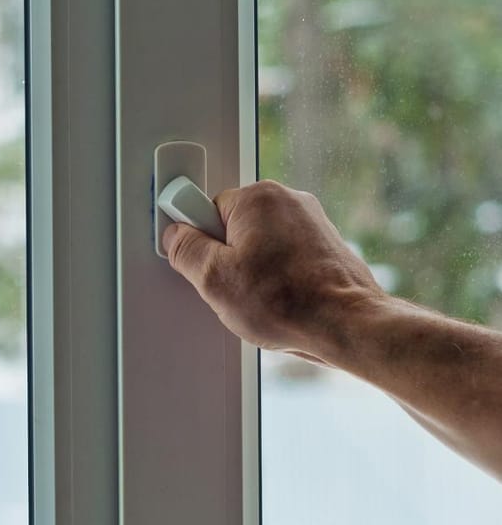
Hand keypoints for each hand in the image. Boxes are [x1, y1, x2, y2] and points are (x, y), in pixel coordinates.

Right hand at [162, 179, 385, 363]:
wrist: (349, 326)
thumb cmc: (290, 303)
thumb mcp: (213, 279)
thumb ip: (185, 249)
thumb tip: (176, 236)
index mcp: (258, 198)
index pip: (206, 210)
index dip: (202, 243)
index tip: (207, 263)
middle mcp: (288, 200)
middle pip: (232, 227)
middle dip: (228, 259)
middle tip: (235, 287)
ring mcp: (312, 221)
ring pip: (259, 245)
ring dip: (253, 271)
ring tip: (262, 298)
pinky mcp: (326, 244)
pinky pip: (284, 256)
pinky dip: (278, 276)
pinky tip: (281, 299)